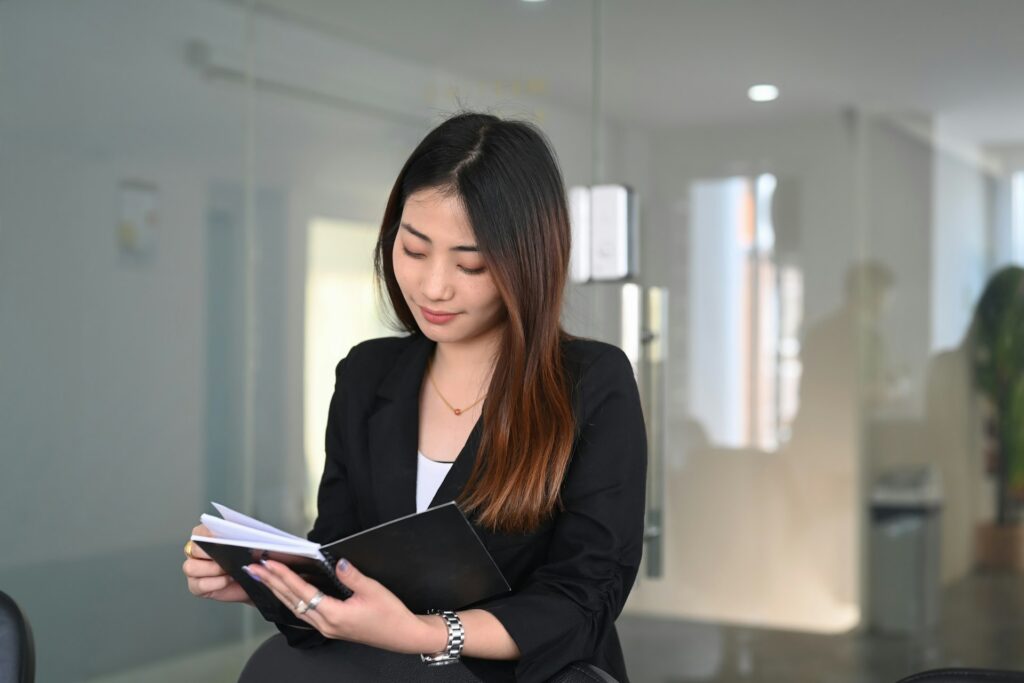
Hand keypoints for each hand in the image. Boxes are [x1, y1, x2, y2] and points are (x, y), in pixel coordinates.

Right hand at [183, 524, 251, 603]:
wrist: (250, 579)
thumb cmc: (247, 558)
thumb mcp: (249, 543)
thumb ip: (245, 537)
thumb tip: (246, 535)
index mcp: (204, 536)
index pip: (200, 532)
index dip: (208, 534)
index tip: (220, 537)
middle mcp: (195, 552)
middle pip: (194, 549)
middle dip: (210, 553)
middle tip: (227, 555)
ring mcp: (193, 569)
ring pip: (191, 567)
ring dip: (212, 569)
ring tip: (228, 570)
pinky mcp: (196, 586)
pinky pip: (199, 585)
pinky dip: (214, 583)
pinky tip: (227, 580)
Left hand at [244, 558, 444, 654]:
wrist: (403, 636)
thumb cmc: (391, 614)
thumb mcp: (374, 590)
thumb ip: (352, 575)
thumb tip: (336, 562)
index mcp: (334, 615)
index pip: (302, 592)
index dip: (284, 576)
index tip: (269, 564)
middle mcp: (325, 624)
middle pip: (292, 601)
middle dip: (271, 583)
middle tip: (253, 569)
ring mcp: (327, 628)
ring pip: (295, 607)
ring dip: (279, 591)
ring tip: (264, 577)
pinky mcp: (331, 627)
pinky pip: (305, 611)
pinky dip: (292, 598)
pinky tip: (287, 590)